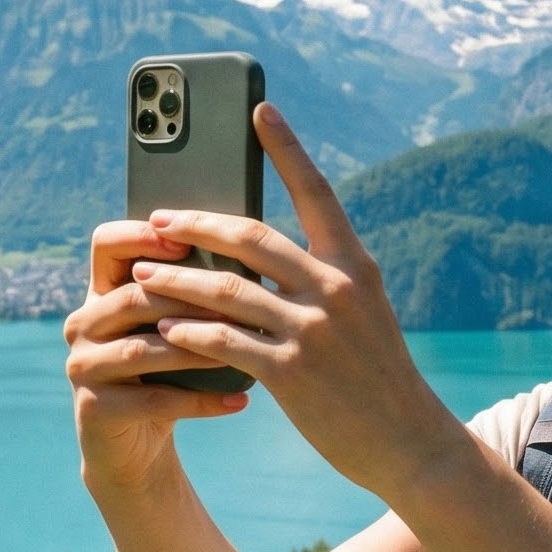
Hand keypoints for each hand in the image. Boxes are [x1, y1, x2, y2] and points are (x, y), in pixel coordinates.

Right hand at [64, 213, 251, 493]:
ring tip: (247, 348)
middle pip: (132, 297)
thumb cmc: (165, 378)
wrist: (135, 450)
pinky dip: (201, 401)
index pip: (107, 243)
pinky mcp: (93, 409)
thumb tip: (250, 259)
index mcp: (100, 294)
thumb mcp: (172, 331)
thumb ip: (189, 296)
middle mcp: (81, 324)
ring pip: (143, 349)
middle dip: (189, 298)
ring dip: (198, 348)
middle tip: (243, 301)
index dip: (143, 235)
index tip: (188, 242)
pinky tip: (240, 400)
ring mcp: (82, 367)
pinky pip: (154, 399)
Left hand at [129, 103, 461, 497]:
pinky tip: (165, 329)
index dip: (287, 149)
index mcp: (354, 266)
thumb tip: (260, 256)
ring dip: (177, 281)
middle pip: (251, 238)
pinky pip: (225, 343)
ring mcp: (313, 331)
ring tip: (140, 276)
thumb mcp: (365, 315)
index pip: (316, 192)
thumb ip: (323, 280)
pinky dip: (189, 333)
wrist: (410, 442)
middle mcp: (335, 289)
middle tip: (157, 220)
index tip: (260, 110)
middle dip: (196, 225)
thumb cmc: (378, 378)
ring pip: (227, 291)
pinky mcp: (291, 374)